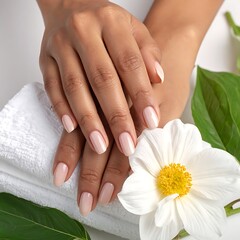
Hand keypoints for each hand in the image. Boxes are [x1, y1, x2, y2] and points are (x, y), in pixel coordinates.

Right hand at [37, 0, 163, 156]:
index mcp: (111, 21)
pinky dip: (62, 109)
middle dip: (116, 115)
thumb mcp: (133, 28)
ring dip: (88, 120)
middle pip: (102, 79)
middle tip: (127, 144)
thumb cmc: (106, 22)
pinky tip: (72, 129)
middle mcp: (83, 31)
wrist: (69, 5)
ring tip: (101, 146)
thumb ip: (148, 52)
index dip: (141, 94)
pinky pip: (51, 87)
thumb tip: (157, 80)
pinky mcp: (44, 59)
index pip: (129, 62)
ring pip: (75, 87)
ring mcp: (60, 46)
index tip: (151, 121)